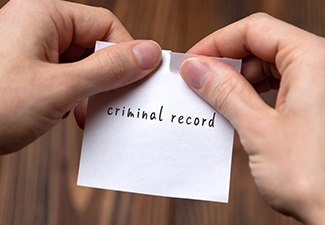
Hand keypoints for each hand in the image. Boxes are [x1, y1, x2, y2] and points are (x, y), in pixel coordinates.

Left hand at [0, 0, 160, 153]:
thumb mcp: (61, 88)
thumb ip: (109, 69)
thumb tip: (149, 53)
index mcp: (44, 15)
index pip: (105, 25)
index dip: (127, 52)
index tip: (140, 79)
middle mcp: (39, 27)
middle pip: (94, 45)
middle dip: (108, 77)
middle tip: (114, 102)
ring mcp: (33, 49)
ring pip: (83, 64)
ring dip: (92, 91)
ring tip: (86, 113)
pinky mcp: (31, 70)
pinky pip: (68, 77)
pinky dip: (77, 96)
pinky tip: (72, 115)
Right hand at [180, 13, 324, 223]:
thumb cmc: (317, 180)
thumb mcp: (259, 130)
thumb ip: (225, 93)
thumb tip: (195, 69)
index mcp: (313, 60)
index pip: (255, 30)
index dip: (218, 42)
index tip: (193, 61)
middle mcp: (320, 66)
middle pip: (262, 46)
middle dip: (225, 63)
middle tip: (197, 83)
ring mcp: (319, 85)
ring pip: (268, 67)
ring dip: (237, 81)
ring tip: (212, 99)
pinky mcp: (314, 104)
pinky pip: (277, 86)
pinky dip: (253, 94)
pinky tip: (235, 109)